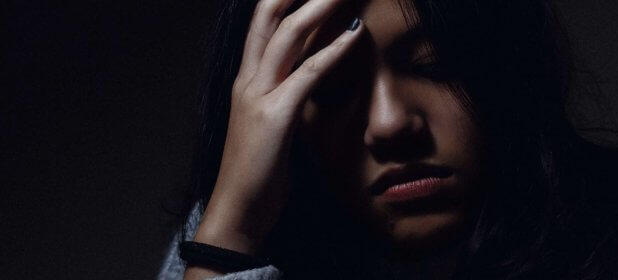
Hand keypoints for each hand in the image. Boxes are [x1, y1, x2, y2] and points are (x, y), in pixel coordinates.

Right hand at [186, 0, 362, 273]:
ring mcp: (259, 95)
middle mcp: (248, 80)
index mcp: (246, 80)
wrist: (239, 211)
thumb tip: (311, 78)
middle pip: (270, 16)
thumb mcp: (272, 125)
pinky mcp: (275, 116)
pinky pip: (308, 73)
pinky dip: (333, 49)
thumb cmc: (259, 172)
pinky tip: (355, 33)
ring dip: (318, 7)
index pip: (264, 24)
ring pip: (287, 35)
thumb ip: (286, 96)